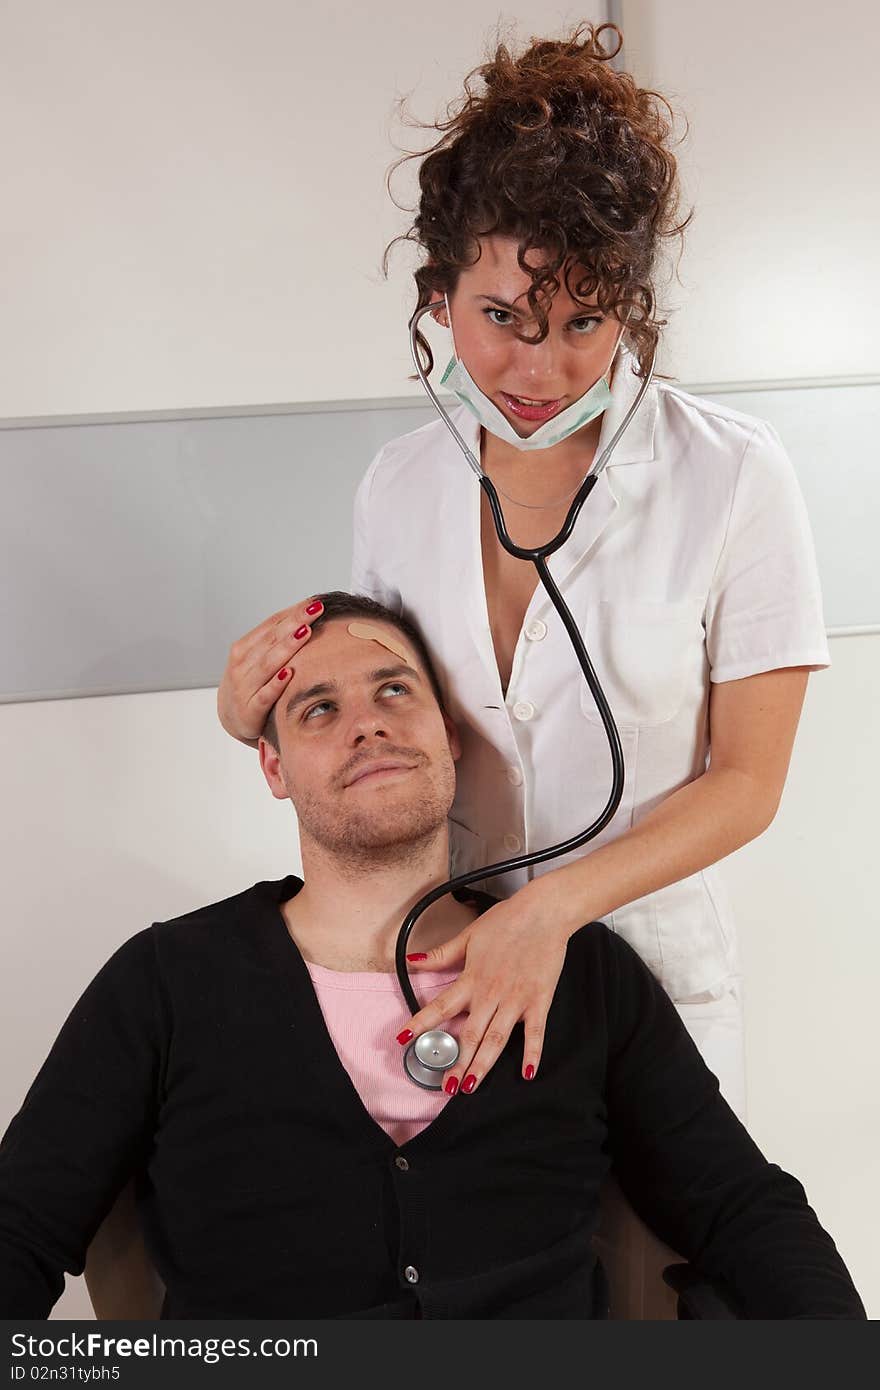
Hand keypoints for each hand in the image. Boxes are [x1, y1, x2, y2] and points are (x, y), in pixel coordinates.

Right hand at [217, 596, 324, 744]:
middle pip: (271, 640)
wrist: (230, 717)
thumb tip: (307, 616)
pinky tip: (289, 674)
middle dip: (295, 622)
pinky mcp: (249, 709)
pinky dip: (276, 684)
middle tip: (315, 609)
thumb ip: (277, 641)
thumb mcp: (257, 659)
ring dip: (287, 647)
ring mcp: (244, 686)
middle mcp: (241, 664)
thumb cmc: (250, 683)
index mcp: (244, 647)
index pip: (271, 625)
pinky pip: (265, 695)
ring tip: (305, 632)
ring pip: (268, 664)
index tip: (314, 602)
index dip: (293, 612)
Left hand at [397, 878, 575, 1093]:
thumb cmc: (507, 920)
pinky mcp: (539, 1001)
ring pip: (496, 1040)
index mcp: (471, 978)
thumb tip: (411, 959)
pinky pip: (535, 1033)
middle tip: (446, 1086)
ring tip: (471, 1086)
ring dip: (483, 1065)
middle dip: (456, 1063)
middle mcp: (491, 993)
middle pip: (469, 1034)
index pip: (439, 1006)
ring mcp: (516, 1000)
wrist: (544, 912)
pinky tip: (527, 1073)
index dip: (419, 1024)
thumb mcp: (469, 935)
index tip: (402, 1040)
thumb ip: (441, 954)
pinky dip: (532, 1054)